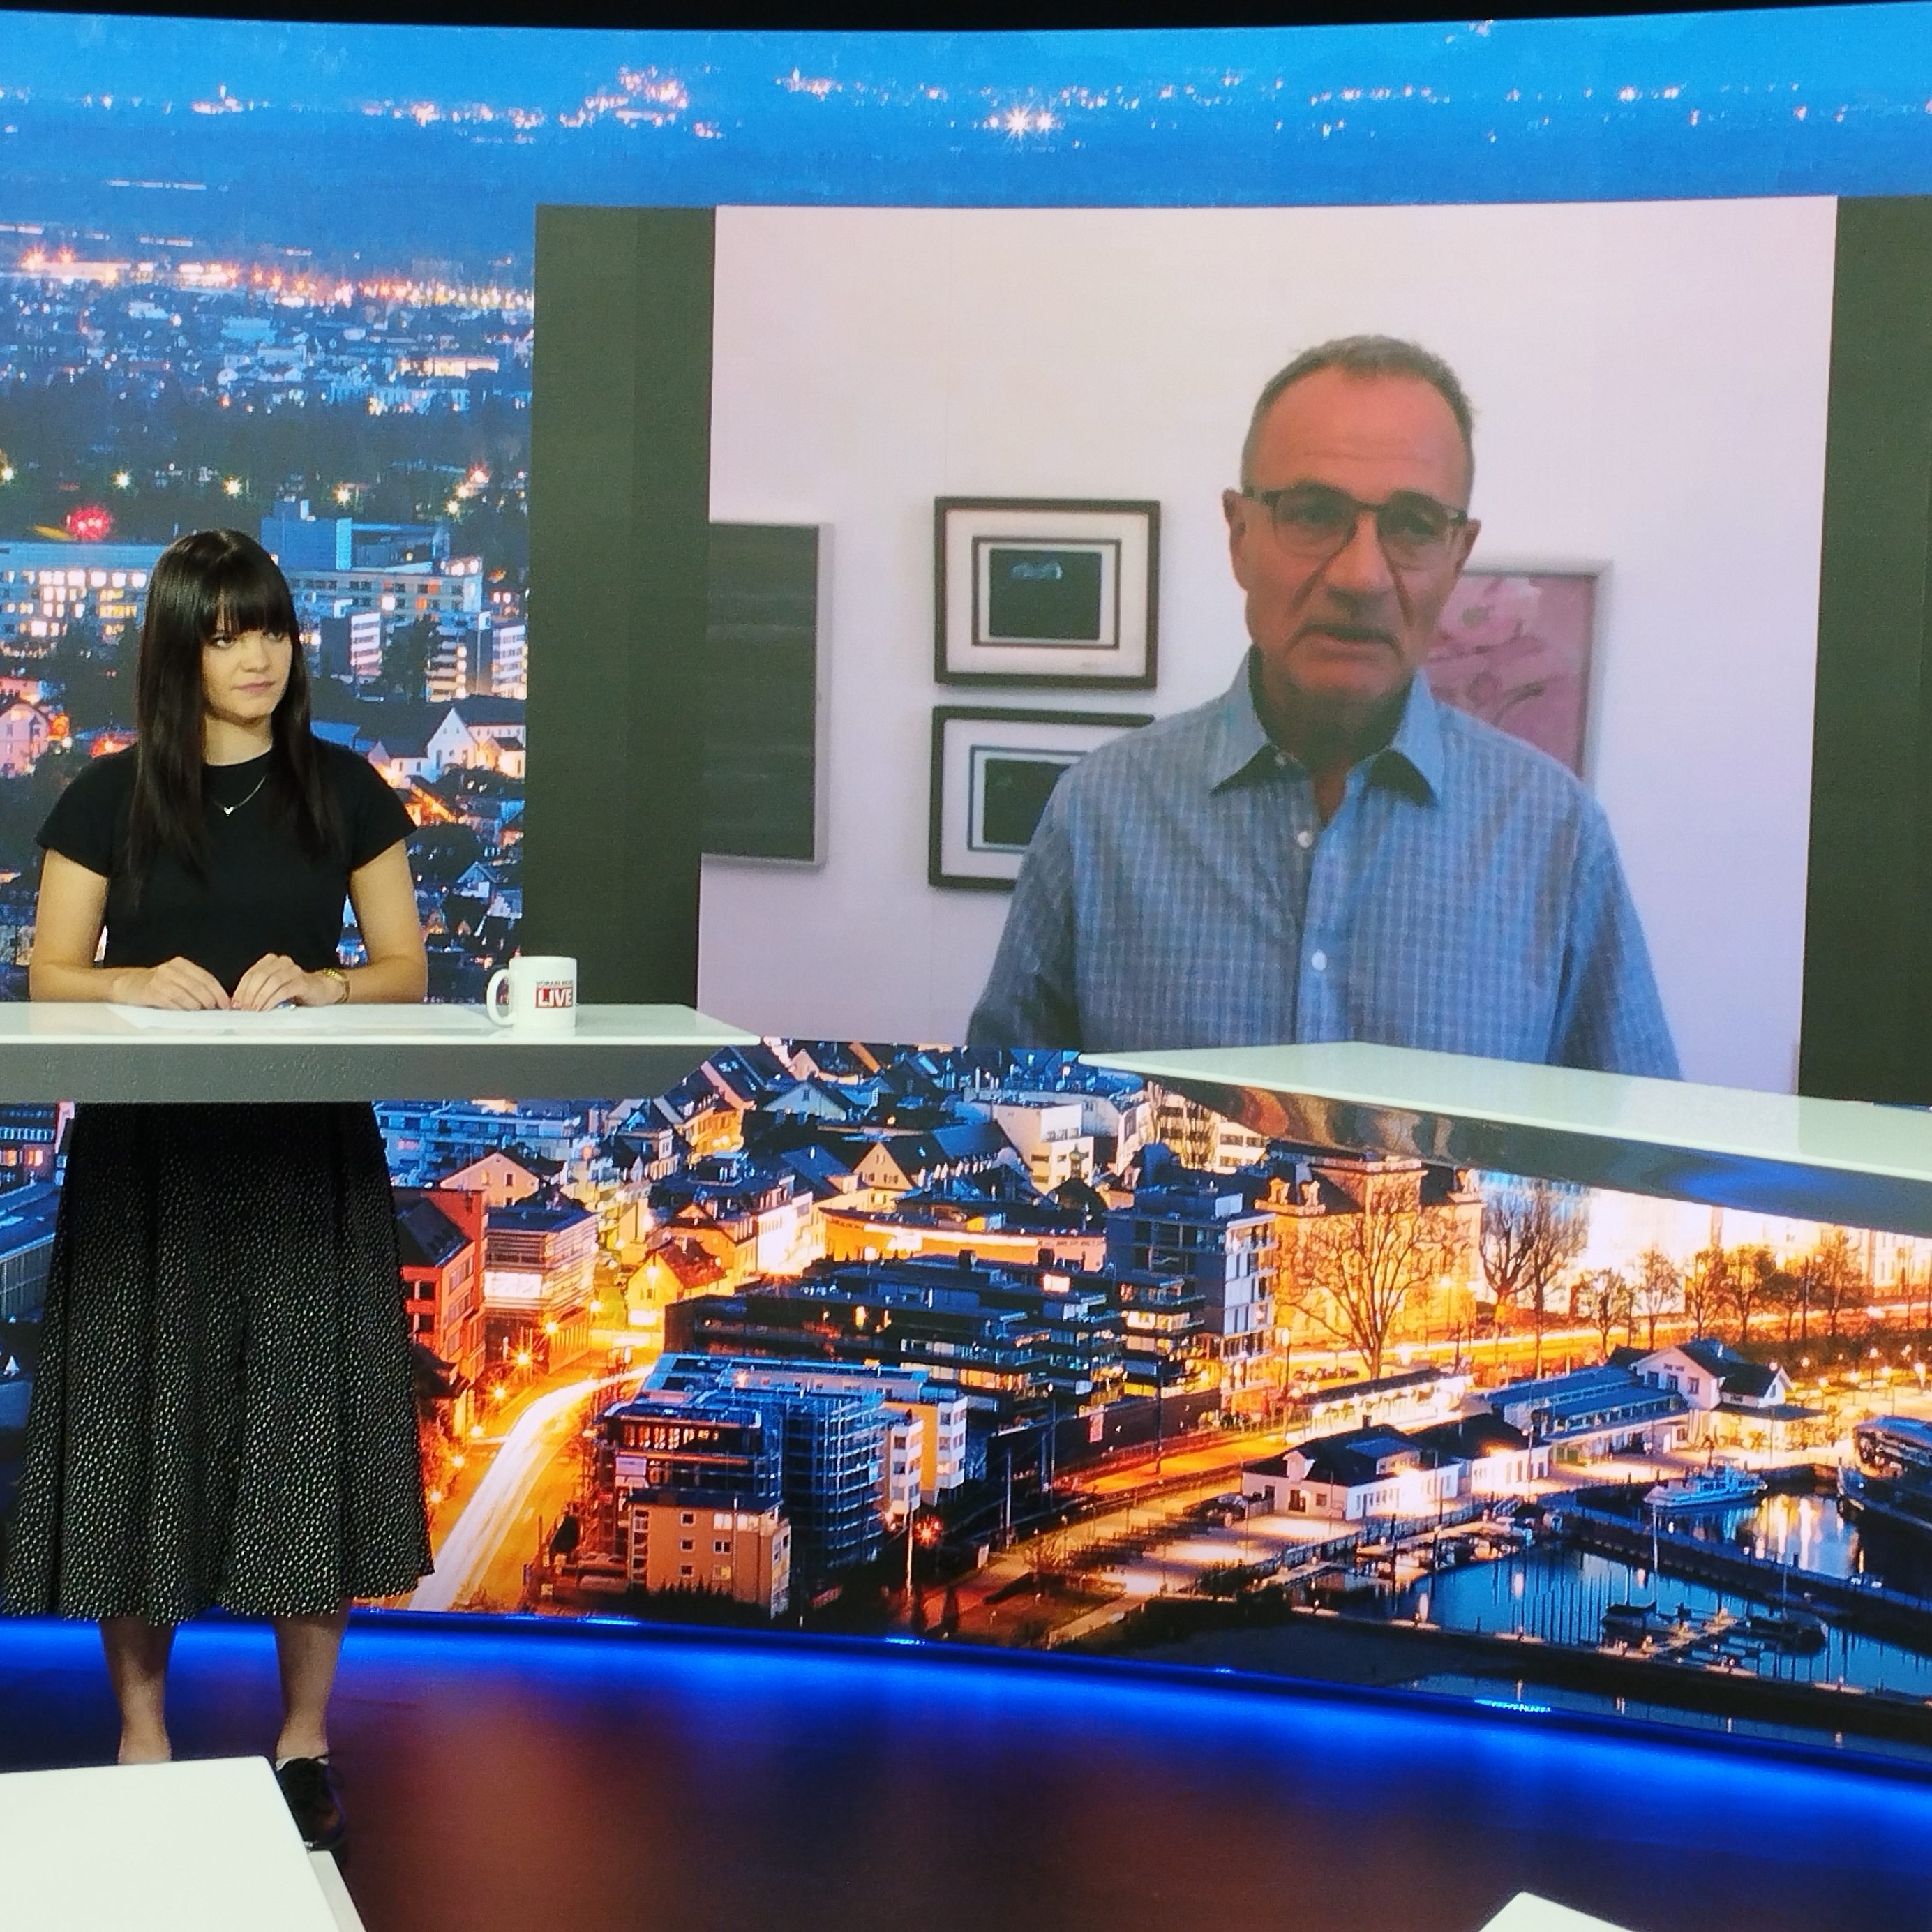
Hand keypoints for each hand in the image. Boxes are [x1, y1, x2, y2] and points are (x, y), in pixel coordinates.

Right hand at [113, 957, 229, 1009]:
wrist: (127, 983)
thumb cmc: (155, 983)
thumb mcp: (176, 977)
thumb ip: (194, 984)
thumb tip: (217, 999)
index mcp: (181, 964)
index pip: (206, 978)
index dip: (218, 992)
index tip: (226, 1003)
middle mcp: (171, 969)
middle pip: (198, 986)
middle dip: (210, 1000)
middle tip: (214, 1008)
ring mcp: (160, 980)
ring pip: (186, 994)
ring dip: (197, 1005)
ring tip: (200, 1010)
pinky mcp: (151, 992)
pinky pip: (171, 1002)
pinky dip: (181, 1008)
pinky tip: (184, 1011)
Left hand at [231, 954, 336, 1010]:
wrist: (321, 990)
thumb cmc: (295, 991)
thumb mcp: (272, 989)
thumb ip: (257, 991)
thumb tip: (238, 1003)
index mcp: (271, 961)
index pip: (251, 974)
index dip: (241, 989)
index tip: (235, 1004)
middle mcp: (282, 962)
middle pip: (259, 977)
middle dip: (249, 995)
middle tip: (243, 1009)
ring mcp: (293, 970)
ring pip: (271, 982)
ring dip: (259, 998)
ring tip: (254, 1011)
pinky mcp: (302, 982)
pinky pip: (284, 990)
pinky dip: (272, 1000)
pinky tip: (266, 1009)